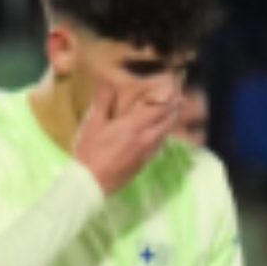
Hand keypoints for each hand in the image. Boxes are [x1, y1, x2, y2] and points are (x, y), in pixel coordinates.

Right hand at [70, 80, 179, 194]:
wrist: (90, 184)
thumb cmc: (89, 153)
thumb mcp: (92, 125)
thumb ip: (103, 102)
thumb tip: (107, 81)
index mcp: (134, 126)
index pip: (160, 107)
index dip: (169, 96)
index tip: (173, 88)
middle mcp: (147, 138)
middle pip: (169, 120)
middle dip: (174, 108)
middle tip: (176, 99)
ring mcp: (147, 152)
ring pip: (166, 133)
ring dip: (169, 122)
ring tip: (168, 114)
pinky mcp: (144, 164)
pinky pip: (159, 145)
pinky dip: (161, 135)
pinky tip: (156, 134)